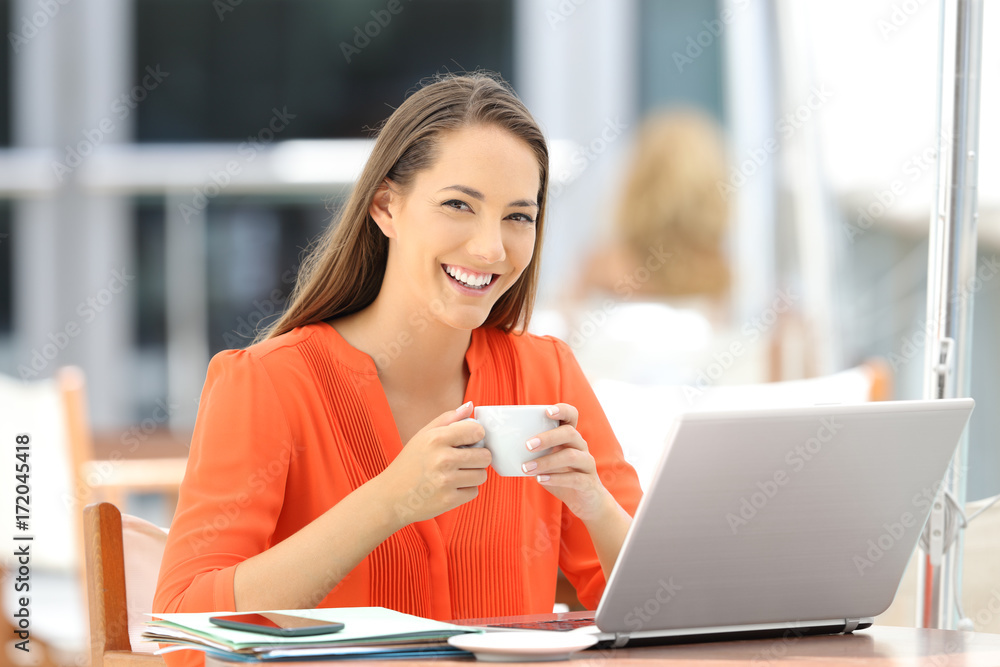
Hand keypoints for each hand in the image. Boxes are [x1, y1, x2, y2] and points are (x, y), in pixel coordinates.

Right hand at [377, 401, 490, 526]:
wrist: (389, 497)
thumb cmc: (408, 464)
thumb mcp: (422, 436)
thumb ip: (447, 419)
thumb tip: (470, 406)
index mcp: (436, 438)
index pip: (477, 431)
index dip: (476, 436)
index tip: (469, 441)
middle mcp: (443, 459)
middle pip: (485, 456)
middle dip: (477, 458)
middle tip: (463, 460)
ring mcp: (446, 481)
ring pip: (482, 475)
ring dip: (472, 475)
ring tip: (455, 474)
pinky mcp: (449, 500)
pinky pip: (474, 492)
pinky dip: (465, 491)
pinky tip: (450, 488)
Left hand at [521, 403, 614, 520]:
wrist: (586, 501)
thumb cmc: (562, 476)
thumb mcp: (547, 461)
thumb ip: (533, 453)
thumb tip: (502, 447)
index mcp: (571, 437)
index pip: (572, 415)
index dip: (562, 410)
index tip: (546, 411)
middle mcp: (581, 446)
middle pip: (569, 433)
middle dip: (548, 437)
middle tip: (527, 445)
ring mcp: (587, 463)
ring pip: (571, 456)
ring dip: (546, 461)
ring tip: (526, 468)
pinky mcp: (588, 482)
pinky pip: (574, 478)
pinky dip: (556, 478)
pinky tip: (540, 479)